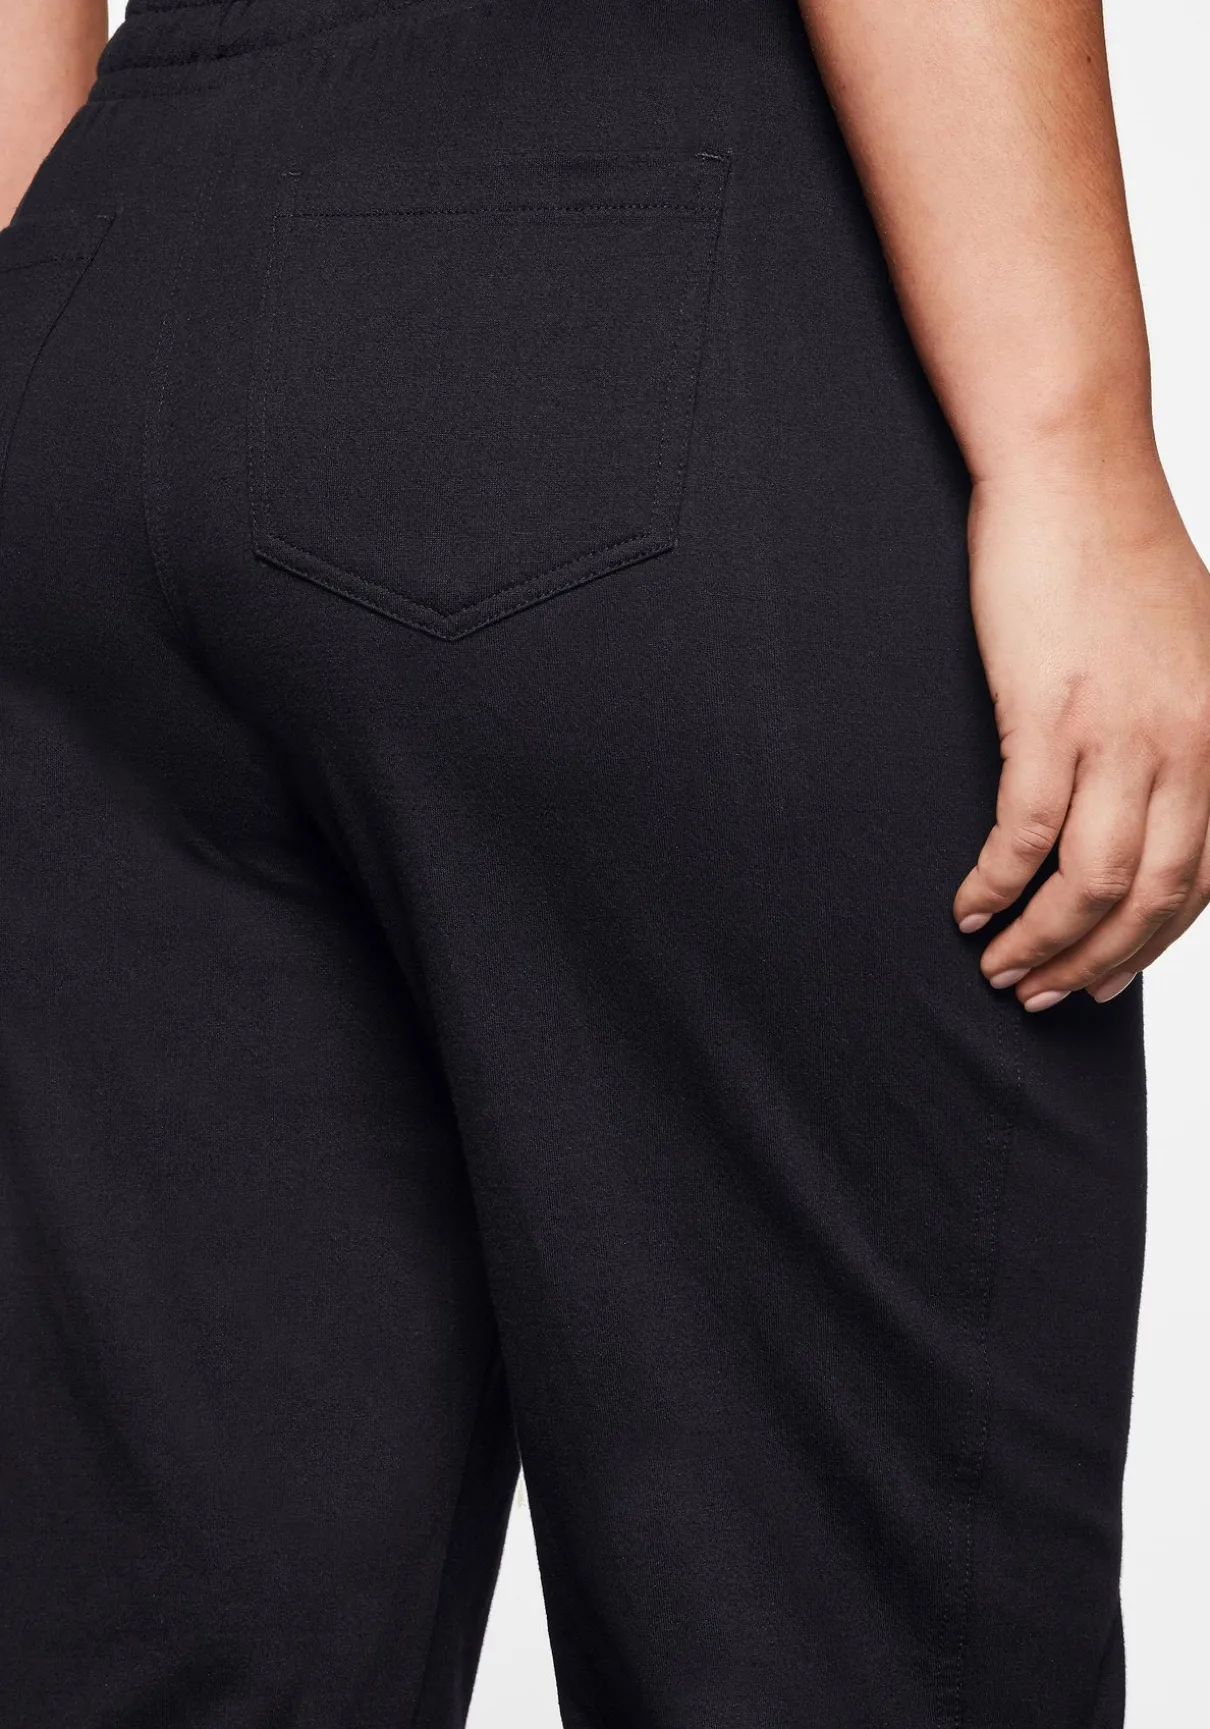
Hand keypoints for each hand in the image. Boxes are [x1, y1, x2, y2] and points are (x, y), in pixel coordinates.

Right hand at [952, 453, 1209, 1010]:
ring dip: (1041, 940)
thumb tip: (1148, 802)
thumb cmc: (1119, 557)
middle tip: (1045, 995)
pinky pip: (1023, 833)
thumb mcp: (1190, 656)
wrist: (1075, 476)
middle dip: (1095, 963)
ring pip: (1090, 880)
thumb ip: (1184, 733)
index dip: (1151, 948)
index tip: (1106, 981)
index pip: (1204, 881)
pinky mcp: (1050, 716)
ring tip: (999, 967)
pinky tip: (967, 904)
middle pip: (1150, 897)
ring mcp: (1122, 734)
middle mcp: (1190, 747)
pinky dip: (994, 883)